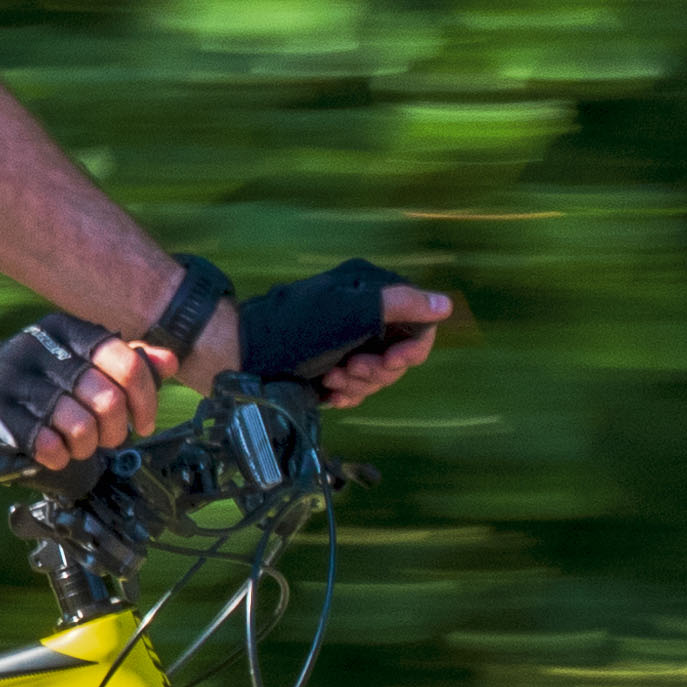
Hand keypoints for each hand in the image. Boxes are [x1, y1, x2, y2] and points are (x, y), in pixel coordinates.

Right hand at [0, 314, 172, 479]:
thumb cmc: (30, 385)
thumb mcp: (75, 362)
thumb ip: (123, 362)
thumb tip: (168, 361)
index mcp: (64, 330)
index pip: (125, 360)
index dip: (145, 398)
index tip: (144, 421)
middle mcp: (39, 349)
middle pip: (106, 399)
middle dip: (114, 431)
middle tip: (106, 438)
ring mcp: (14, 380)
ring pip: (79, 426)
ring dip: (86, 447)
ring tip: (79, 446)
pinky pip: (47, 444)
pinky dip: (59, 457)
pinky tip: (54, 453)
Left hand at [216, 259, 452, 408]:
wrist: (241, 356)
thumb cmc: (295, 330)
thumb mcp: (351, 311)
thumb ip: (400, 304)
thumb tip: (445, 304)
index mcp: (369, 292)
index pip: (418, 323)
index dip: (412, 348)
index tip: (392, 360)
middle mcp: (361, 316)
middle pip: (400, 355)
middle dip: (378, 368)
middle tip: (349, 368)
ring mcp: (346, 343)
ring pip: (379, 376)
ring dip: (360, 384)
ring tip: (332, 379)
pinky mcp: (330, 367)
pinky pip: (357, 388)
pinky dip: (347, 393)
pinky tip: (328, 393)